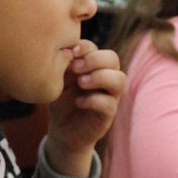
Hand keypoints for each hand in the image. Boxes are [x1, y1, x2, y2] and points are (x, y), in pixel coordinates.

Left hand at [44, 44, 125, 177]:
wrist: (62, 129)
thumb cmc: (61, 100)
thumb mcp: (58, 81)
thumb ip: (63, 66)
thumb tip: (66, 51)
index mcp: (92, 66)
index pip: (96, 48)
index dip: (85, 48)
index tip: (70, 53)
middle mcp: (104, 78)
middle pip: (112, 59)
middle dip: (94, 60)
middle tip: (75, 68)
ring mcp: (109, 96)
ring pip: (120, 79)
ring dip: (100, 77)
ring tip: (80, 83)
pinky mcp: (108, 115)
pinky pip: (110, 104)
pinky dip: (94, 100)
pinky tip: (78, 102)